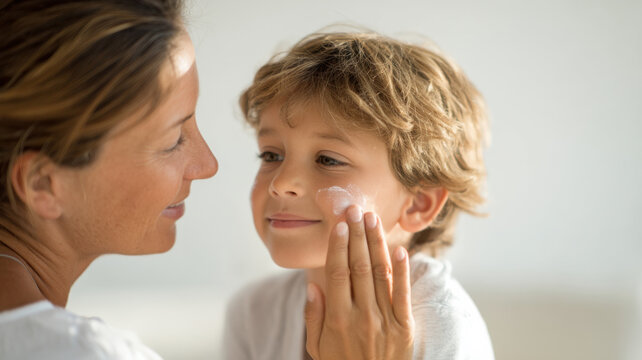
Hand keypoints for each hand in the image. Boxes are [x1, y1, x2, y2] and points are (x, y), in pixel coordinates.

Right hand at [304, 205, 414, 359]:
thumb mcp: (316, 347)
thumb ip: (313, 316)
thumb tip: (313, 284)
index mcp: (337, 319)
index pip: (338, 273)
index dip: (338, 247)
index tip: (339, 225)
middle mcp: (362, 316)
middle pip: (359, 267)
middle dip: (357, 236)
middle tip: (355, 210)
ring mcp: (385, 321)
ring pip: (380, 274)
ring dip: (376, 244)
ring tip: (373, 220)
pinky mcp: (404, 327)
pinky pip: (402, 294)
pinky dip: (402, 271)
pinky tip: (399, 250)